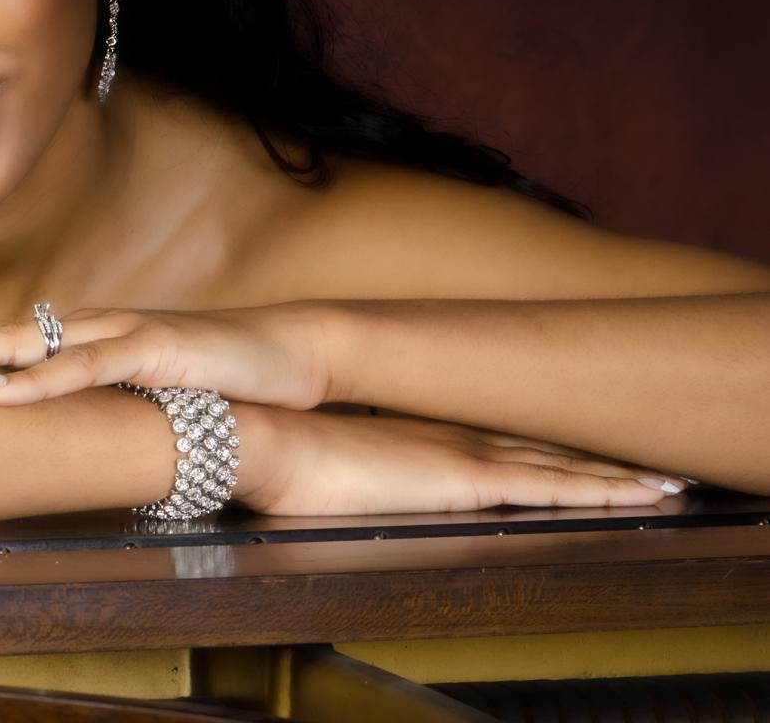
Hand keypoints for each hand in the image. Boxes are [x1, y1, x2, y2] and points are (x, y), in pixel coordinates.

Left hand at [0, 304, 335, 410]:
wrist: (289, 356)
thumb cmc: (213, 381)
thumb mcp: (142, 403)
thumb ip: (96, 413)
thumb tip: (52, 441)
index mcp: (80, 342)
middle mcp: (87, 329)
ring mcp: (117, 334)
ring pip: (23, 344)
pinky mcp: (151, 349)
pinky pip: (82, 368)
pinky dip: (33, 382)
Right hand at [231, 403, 689, 514]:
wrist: (264, 436)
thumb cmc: (278, 448)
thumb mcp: (322, 454)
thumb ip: (346, 456)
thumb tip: (330, 462)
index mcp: (420, 429)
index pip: (497, 434)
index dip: (541, 436)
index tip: (574, 440)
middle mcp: (452, 433)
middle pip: (541, 442)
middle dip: (592, 451)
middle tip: (639, 458)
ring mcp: (465, 452)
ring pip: (562, 463)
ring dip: (613, 474)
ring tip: (661, 482)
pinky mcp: (468, 478)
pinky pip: (554, 487)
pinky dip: (603, 490)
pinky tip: (639, 497)